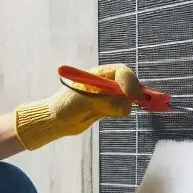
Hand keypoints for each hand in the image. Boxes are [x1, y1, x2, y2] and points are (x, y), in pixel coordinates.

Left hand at [14, 64, 143, 150]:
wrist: (57, 121)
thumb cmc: (65, 106)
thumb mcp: (83, 102)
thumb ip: (104, 102)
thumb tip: (126, 107)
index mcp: (99, 74)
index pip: (121, 72)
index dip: (130, 82)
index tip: (133, 96)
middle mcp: (106, 83)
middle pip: (128, 83)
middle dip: (132, 93)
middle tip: (135, 104)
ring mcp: (108, 95)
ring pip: (127, 98)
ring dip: (124, 105)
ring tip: (106, 112)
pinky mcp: (109, 108)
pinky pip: (122, 108)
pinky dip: (121, 112)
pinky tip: (106, 115)